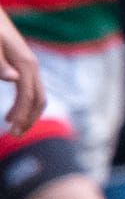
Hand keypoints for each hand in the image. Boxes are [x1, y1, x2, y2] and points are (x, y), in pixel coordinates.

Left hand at [0, 19, 43, 136]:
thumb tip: (14, 79)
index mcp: (25, 63)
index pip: (28, 96)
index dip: (21, 114)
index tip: (12, 129)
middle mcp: (32, 65)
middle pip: (39, 99)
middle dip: (29, 119)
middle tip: (15, 135)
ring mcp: (30, 65)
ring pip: (39, 96)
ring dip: (30, 114)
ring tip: (14, 127)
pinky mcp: (25, 65)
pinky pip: (32, 90)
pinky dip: (27, 104)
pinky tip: (13, 112)